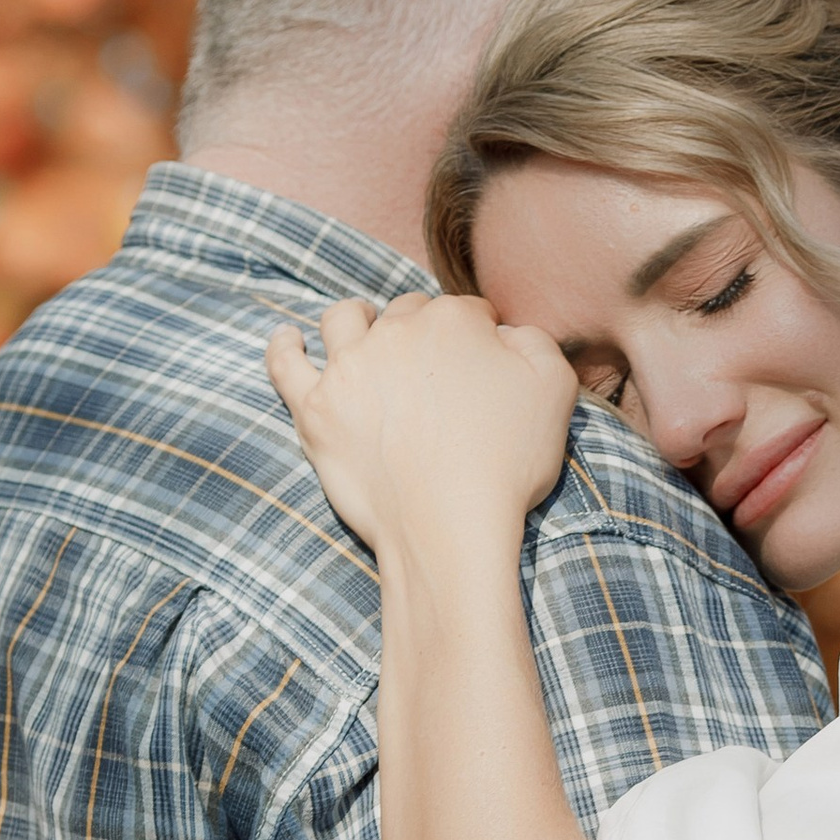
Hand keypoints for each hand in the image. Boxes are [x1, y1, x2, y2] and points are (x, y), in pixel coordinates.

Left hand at [265, 292, 577, 562]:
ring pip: (342, 321)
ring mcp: (346, 368)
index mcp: (452, 321)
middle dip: (420, 330)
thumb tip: (503, 333)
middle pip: (405, 314)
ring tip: (362, 334)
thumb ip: (534, 341)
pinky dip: (285, 346)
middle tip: (432, 368)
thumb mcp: (555, 389)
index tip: (483, 365)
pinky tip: (289, 339)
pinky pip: (285, 363)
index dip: (479, 335)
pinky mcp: (314, 409)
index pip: (466, 312)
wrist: (449, 528)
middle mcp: (393, 332)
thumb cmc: (506, 463)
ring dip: (355, 321)